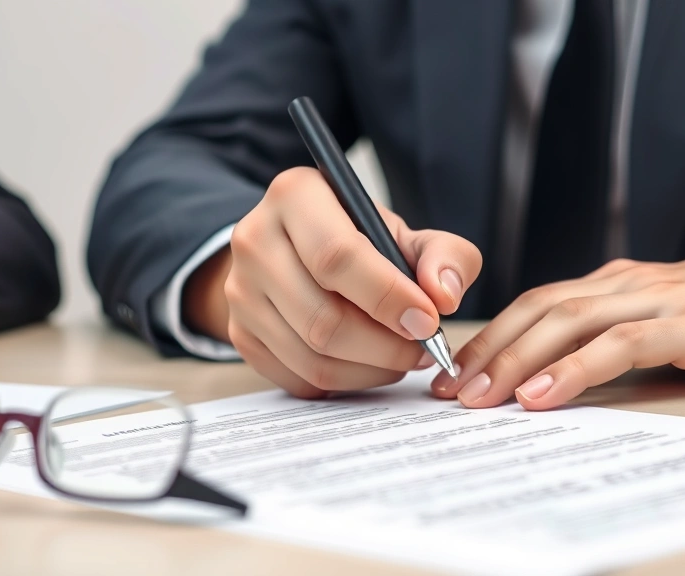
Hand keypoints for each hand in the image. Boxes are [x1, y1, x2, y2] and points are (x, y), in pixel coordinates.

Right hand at [185, 167, 481, 397]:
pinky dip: (346, 381)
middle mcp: (255, 240)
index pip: (337, 257)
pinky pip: (300, 378)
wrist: (298, 250)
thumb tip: (444, 296)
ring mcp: (240, 292)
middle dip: (385, 345)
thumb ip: (443, 255)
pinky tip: (370, 364)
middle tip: (422, 349)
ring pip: (312, 356)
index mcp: (295, 195)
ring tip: (402, 357)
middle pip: (323, 318)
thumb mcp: (404, 232)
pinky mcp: (241, 335)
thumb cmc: (359, 239)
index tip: (428, 322)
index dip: (388, 297)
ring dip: (371, 369)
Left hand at [432, 238, 684, 409]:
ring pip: (568, 323)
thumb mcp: (657, 318)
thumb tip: (553, 373)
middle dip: (487, 350)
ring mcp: (655, 300)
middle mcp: (624, 284)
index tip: (452, 372)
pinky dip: (575, 369)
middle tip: (449, 390)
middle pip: (538, 311)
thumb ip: (611, 336)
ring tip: (481, 397)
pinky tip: (544, 395)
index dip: (489, 336)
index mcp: (612, 284)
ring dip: (517, 360)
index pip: (535, 304)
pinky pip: (619, 346)